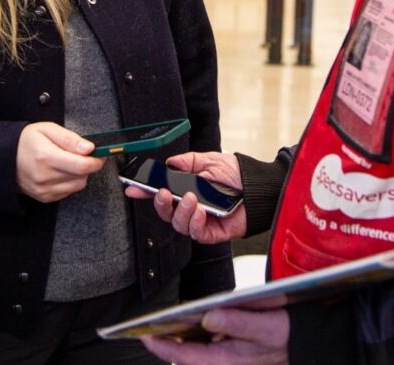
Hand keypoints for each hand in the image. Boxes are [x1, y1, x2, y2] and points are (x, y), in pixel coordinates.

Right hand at [16, 122, 104, 202]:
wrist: (4, 157)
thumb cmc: (26, 141)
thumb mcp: (48, 129)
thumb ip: (70, 138)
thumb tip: (89, 148)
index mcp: (46, 157)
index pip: (82, 165)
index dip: (96, 161)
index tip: (100, 155)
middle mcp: (44, 176)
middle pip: (82, 176)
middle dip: (87, 165)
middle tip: (83, 155)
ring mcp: (43, 189)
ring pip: (77, 186)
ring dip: (79, 175)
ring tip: (69, 162)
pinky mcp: (43, 197)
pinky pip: (67, 192)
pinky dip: (69, 182)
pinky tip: (61, 171)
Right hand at [125, 151, 246, 243]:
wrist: (261, 187)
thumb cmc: (239, 174)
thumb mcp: (210, 160)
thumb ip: (188, 162)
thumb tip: (169, 164)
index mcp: (188, 189)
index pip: (163, 192)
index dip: (146, 191)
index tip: (133, 188)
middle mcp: (192, 207)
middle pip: (166, 212)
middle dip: (160, 203)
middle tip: (163, 193)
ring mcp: (201, 221)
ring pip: (179, 223)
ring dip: (180, 211)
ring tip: (191, 198)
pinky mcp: (213, 233)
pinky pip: (196, 232)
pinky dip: (195, 222)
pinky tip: (200, 211)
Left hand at [141, 308, 289, 364]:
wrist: (310, 343)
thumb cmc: (290, 334)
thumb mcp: (269, 325)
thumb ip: (239, 322)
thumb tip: (208, 316)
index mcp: (230, 360)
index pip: (186, 356)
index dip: (162, 346)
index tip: (143, 334)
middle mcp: (225, 363)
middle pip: (185, 358)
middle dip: (165, 345)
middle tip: (145, 329)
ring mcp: (228, 360)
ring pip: (195, 355)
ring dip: (179, 342)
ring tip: (161, 327)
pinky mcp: (232, 355)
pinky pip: (206, 350)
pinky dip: (194, 339)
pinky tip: (189, 325)